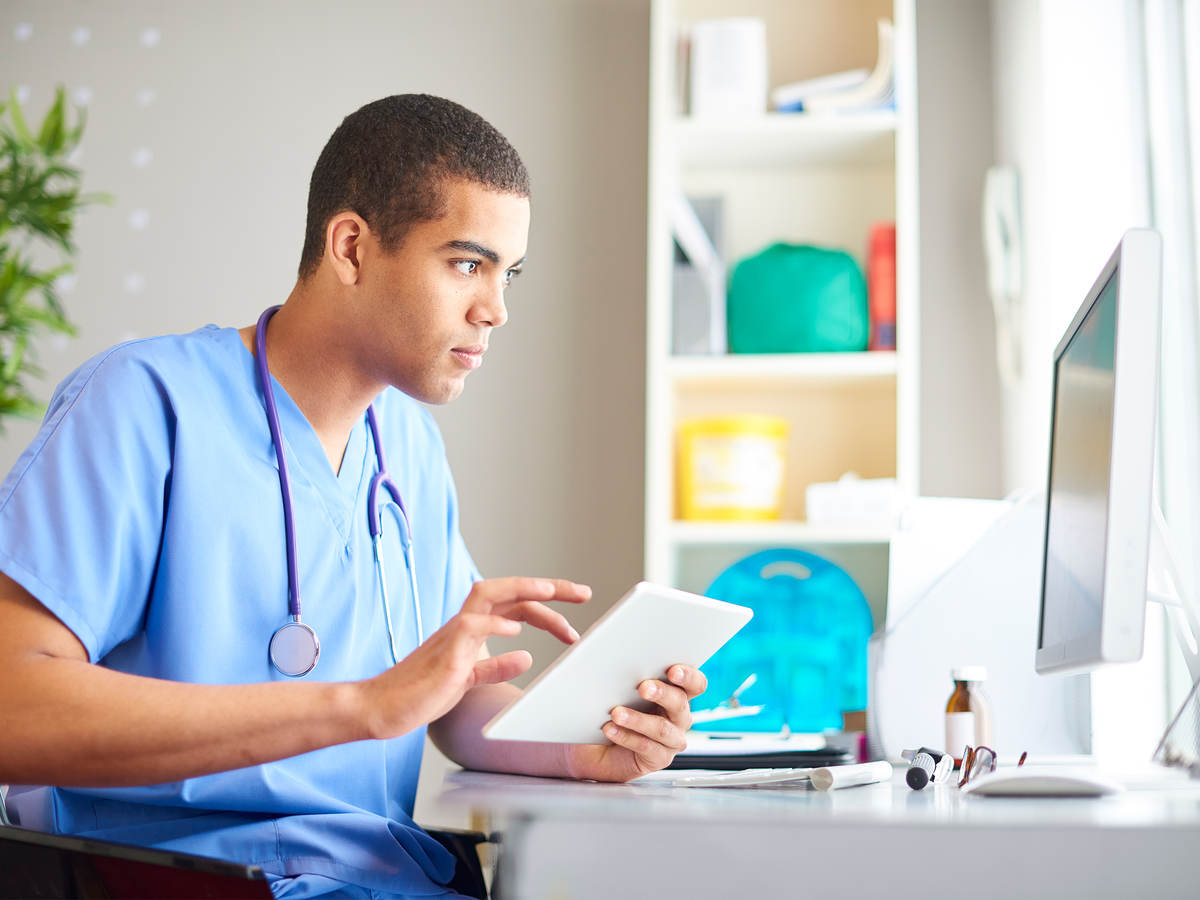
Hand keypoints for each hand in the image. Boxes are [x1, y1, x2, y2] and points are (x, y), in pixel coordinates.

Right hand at [357, 577, 589, 738]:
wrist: (381, 709)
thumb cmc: (421, 694)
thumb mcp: (468, 680)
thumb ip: (494, 667)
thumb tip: (525, 656)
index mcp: (471, 629)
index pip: (515, 604)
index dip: (547, 604)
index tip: (577, 608)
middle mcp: (463, 624)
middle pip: (508, 590)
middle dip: (548, 587)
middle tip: (584, 592)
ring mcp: (452, 636)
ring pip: (488, 596)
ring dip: (523, 591)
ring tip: (552, 592)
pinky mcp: (444, 656)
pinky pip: (470, 628)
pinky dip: (494, 625)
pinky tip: (516, 631)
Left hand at [564, 664, 706, 782]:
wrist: (596, 747)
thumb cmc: (610, 709)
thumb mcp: (611, 684)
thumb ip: (607, 660)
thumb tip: (579, 635)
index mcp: (675, 693)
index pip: (695, 683)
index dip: (689, 676)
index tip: (672, 669)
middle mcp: (679, 716)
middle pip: (680, 703)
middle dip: (662, 693)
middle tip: (643, 686)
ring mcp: (671, 739)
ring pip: (662, 728)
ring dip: (638, 719)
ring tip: (615, 712)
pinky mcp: (658, 758)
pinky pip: (647, 748)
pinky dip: (627, 737)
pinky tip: (610, 729)